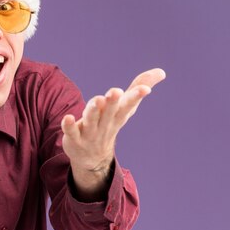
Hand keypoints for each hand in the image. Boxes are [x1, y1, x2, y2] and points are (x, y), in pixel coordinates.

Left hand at [61, 68, 165, 197]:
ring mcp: (89, 132)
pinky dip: (69, 125)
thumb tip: (161, 72)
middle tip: (116, 91)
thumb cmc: (110, 123)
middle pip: (109, 112)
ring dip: (93, 110)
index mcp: (117, 115)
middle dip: (112, 102)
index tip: (145, 89)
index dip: (136, 96)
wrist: (92, 157)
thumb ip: (139, 87)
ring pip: (91, 120)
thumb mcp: (125, 107)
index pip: (128, 105)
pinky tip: (67, 117)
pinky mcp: (73, 138)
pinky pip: (71, 132)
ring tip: (97, 99)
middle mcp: (104, 123)